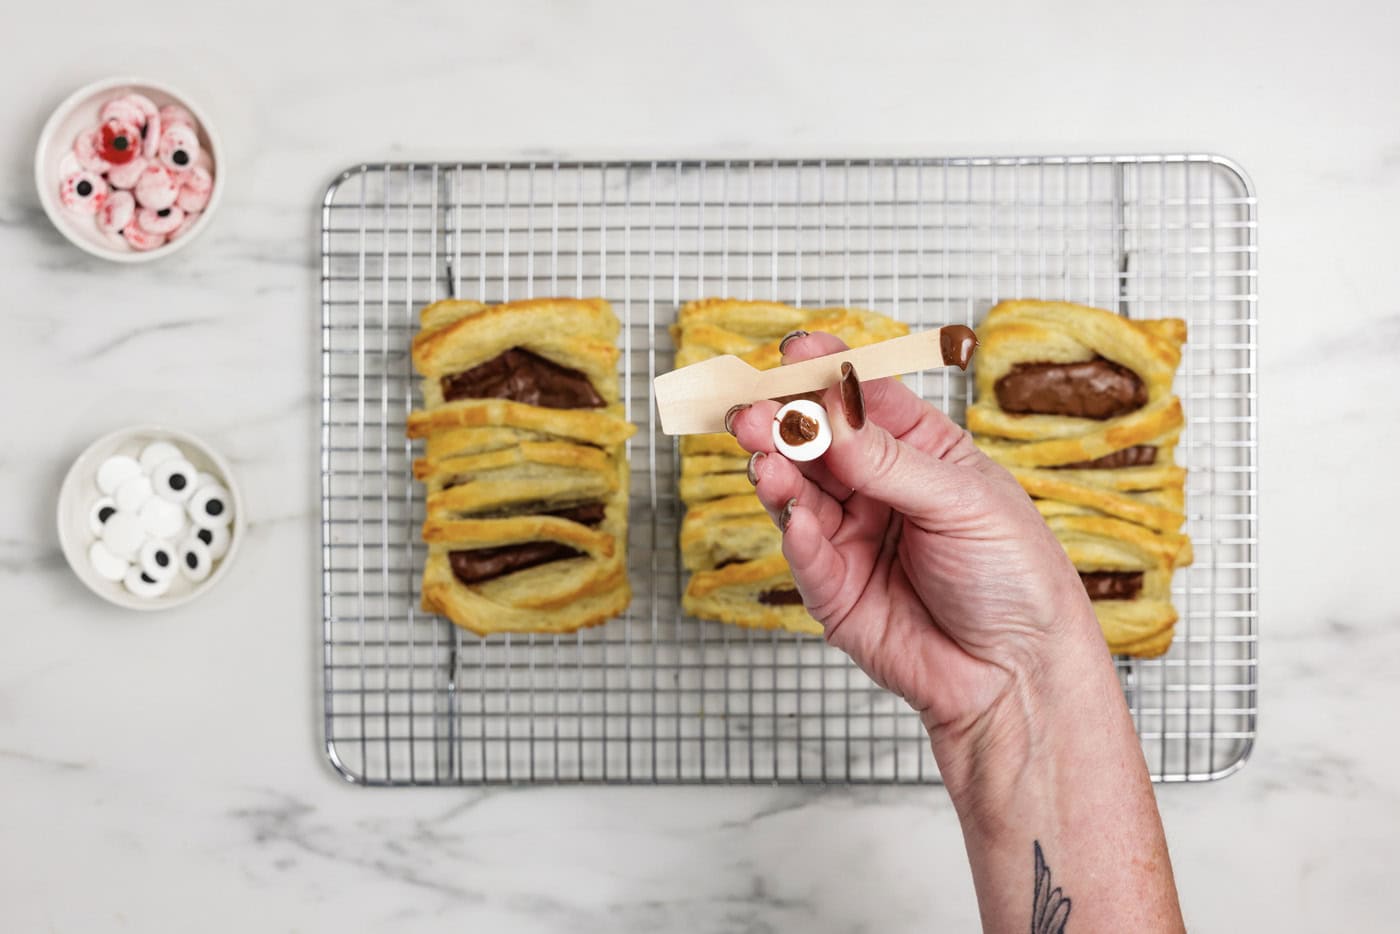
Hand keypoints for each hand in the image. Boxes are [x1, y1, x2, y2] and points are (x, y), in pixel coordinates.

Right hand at [728, 332, 1106, 766]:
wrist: (1019, 673)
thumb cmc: (1015, 578)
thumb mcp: (964, 502)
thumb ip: (890, 462)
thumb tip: (832, 415)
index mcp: (920, 451)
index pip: (862, 401)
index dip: (828, 375)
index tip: (797, 353)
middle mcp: (879, 489)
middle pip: (817, 444)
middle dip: (783, 425)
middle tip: (754, 413)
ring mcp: (853, 538)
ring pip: (799, 495)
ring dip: (779, 474)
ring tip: (766, 460)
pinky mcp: (833, 590)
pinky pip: (805, 555)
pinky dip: (797, 534)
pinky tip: (798, 518)